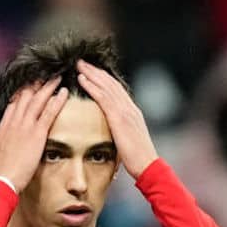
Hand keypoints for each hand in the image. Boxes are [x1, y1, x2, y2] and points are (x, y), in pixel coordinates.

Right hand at [0, 78, 68, 190]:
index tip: (29, 85)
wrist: (2, 180)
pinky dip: (57, 101)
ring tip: (57, 77)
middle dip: (36, 85)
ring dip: (49, 87)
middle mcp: (14, 122)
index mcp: (3, 125)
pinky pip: (49, 113)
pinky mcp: (37, 134)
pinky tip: (64, 92)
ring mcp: (25, 126)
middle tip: (45, 74)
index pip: (14, 103)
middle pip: (26, 97)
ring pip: (38, 101)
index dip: (22, 93)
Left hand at [76, 60, 158, 178]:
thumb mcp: (130, 141)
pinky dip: (91, 86)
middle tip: (82, 61)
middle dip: (96, 71)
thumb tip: (113, 133)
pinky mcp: (119, 118)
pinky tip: (81, 79)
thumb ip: (122, 132)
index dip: (104, 79)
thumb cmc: (138, 159)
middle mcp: (130, 108)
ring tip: (79, 65)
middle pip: (111, 83)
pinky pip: (103, 97)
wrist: (148, 165)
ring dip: (91, 73)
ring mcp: (125, 111)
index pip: (117, 90)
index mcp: (133, 112)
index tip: (93, 72)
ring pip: (106, 86)